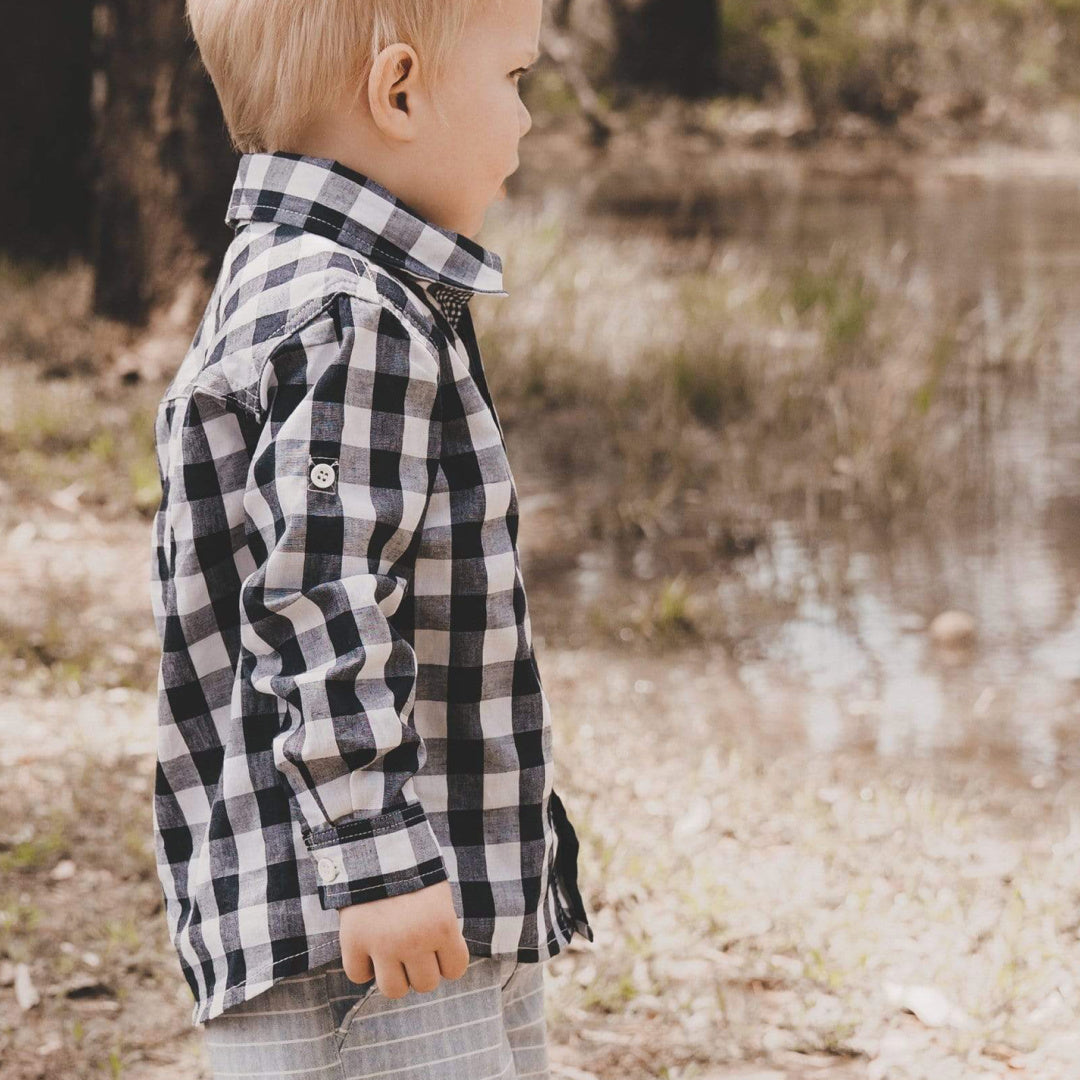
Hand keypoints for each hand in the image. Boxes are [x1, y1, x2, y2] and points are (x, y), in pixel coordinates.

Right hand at [338, 878, 469, 998]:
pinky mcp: (353, 941)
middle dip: (420, 968)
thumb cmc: (413, 870)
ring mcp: (382, 944)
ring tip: (391, 952)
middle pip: (425, 984)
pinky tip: (367, 947)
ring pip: (394, 990)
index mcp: (442, 926)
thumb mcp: (438, 896)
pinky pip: (358, 975)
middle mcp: (414, 940)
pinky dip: (362, 965)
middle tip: (412, 946)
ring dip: (393, 974)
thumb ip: (441, 930)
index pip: (455, 970)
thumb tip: (440, 966)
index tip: (437, 946)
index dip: (446, 959)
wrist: (376, 844)